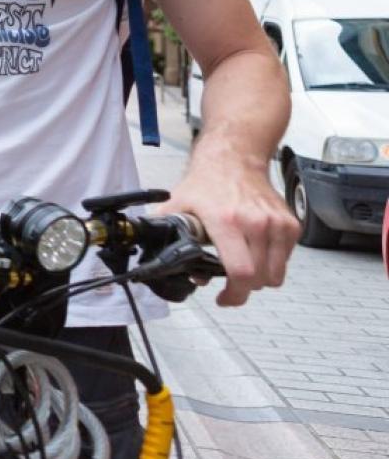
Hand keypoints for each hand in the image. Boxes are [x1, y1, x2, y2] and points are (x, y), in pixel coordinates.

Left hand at [160, 156, 297, 306]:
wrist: (234, 160)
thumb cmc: (206, 183)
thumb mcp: (177, 207)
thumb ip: (168, 234)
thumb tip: (170, 264)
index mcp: (226, 222)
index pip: (242, 272)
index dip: (234, 294)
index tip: (225, 298)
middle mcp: (256, 223)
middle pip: (261, 279)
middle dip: (244, 288)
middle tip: (231, 283)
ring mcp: (277, 224)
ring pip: (276, 274)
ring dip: (261, 278)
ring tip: (243, 268)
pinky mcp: (291, 224)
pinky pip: (286, 259)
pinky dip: (273, 262)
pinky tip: (255, 251)